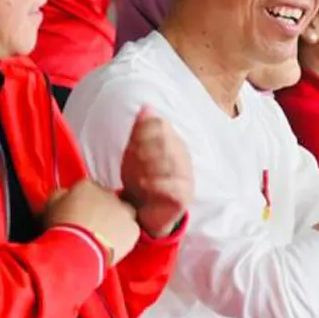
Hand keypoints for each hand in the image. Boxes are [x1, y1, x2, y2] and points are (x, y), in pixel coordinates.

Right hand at [45, 180, 141, 264]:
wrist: (77, 251)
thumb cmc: (60, 227)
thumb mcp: (50, 205)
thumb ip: (60, 195)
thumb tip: (66, 194)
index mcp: (87, 185)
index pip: (88, 189)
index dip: (83, 203)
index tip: (79, 214)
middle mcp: (109, 193)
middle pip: (106, 200)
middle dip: (101, 210)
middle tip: (92, 227)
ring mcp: (124, 210)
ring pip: (122, 214)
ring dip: (116, 222)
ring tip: (105, 238)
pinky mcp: (134, 229)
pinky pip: (130, 231)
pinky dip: (124, 237)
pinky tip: (113, 246)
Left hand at [118, 107, 191, 236]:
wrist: (145, 211)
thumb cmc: (141, 177)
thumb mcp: (135, 152)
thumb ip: (140, 130)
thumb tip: (146, 106)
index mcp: (171, 141)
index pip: (159, 125)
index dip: (142, 133)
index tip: (132, 146)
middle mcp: (182, 156)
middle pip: (165, 141)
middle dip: (144, 151)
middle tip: (133, 162)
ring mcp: (186, 175)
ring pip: (169, 162)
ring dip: (148, 168)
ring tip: (137, 177)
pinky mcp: (184, 195)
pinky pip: (172, 185)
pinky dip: (155, 184)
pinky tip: (144, 185)